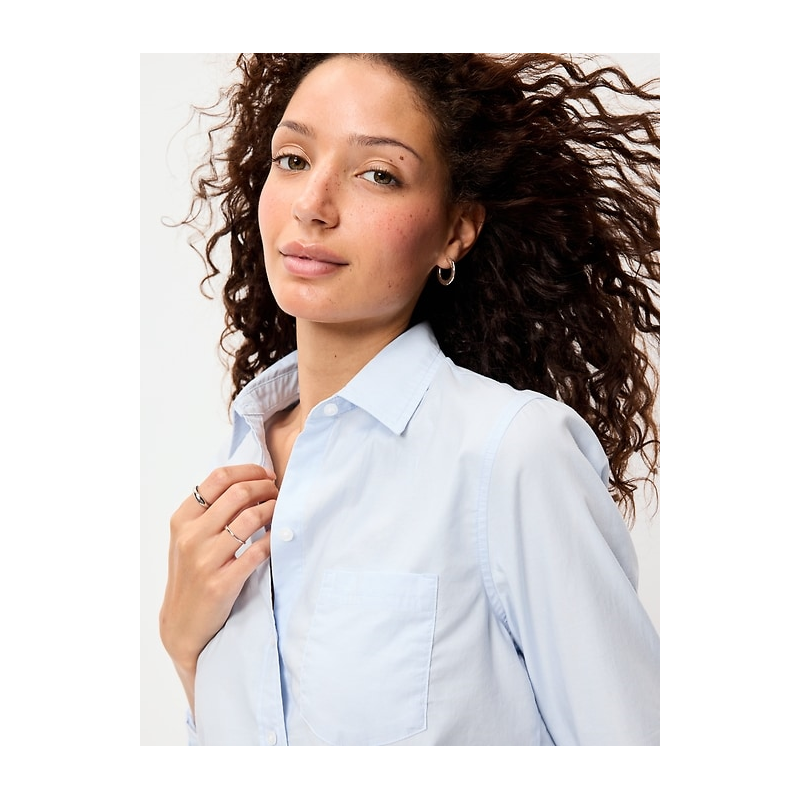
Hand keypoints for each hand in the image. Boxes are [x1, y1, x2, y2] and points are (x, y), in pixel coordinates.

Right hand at [159, 464, 277, 692]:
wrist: (183, 622)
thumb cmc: (191, 574)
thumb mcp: (189, 537)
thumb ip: (209, 511)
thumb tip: (247, 482)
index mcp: (182, 519)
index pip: (218, 478)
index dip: (248, 471)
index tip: (265, 474)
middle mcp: (191, 536)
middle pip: (237, 493)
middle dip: (265, 487)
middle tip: (277, 491)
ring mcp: (205, 560)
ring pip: (250, 518)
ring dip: (273, 509)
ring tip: (279, 510)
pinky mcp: (222, 583)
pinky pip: (258, 551)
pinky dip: (273, 538)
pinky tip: (278, 535)